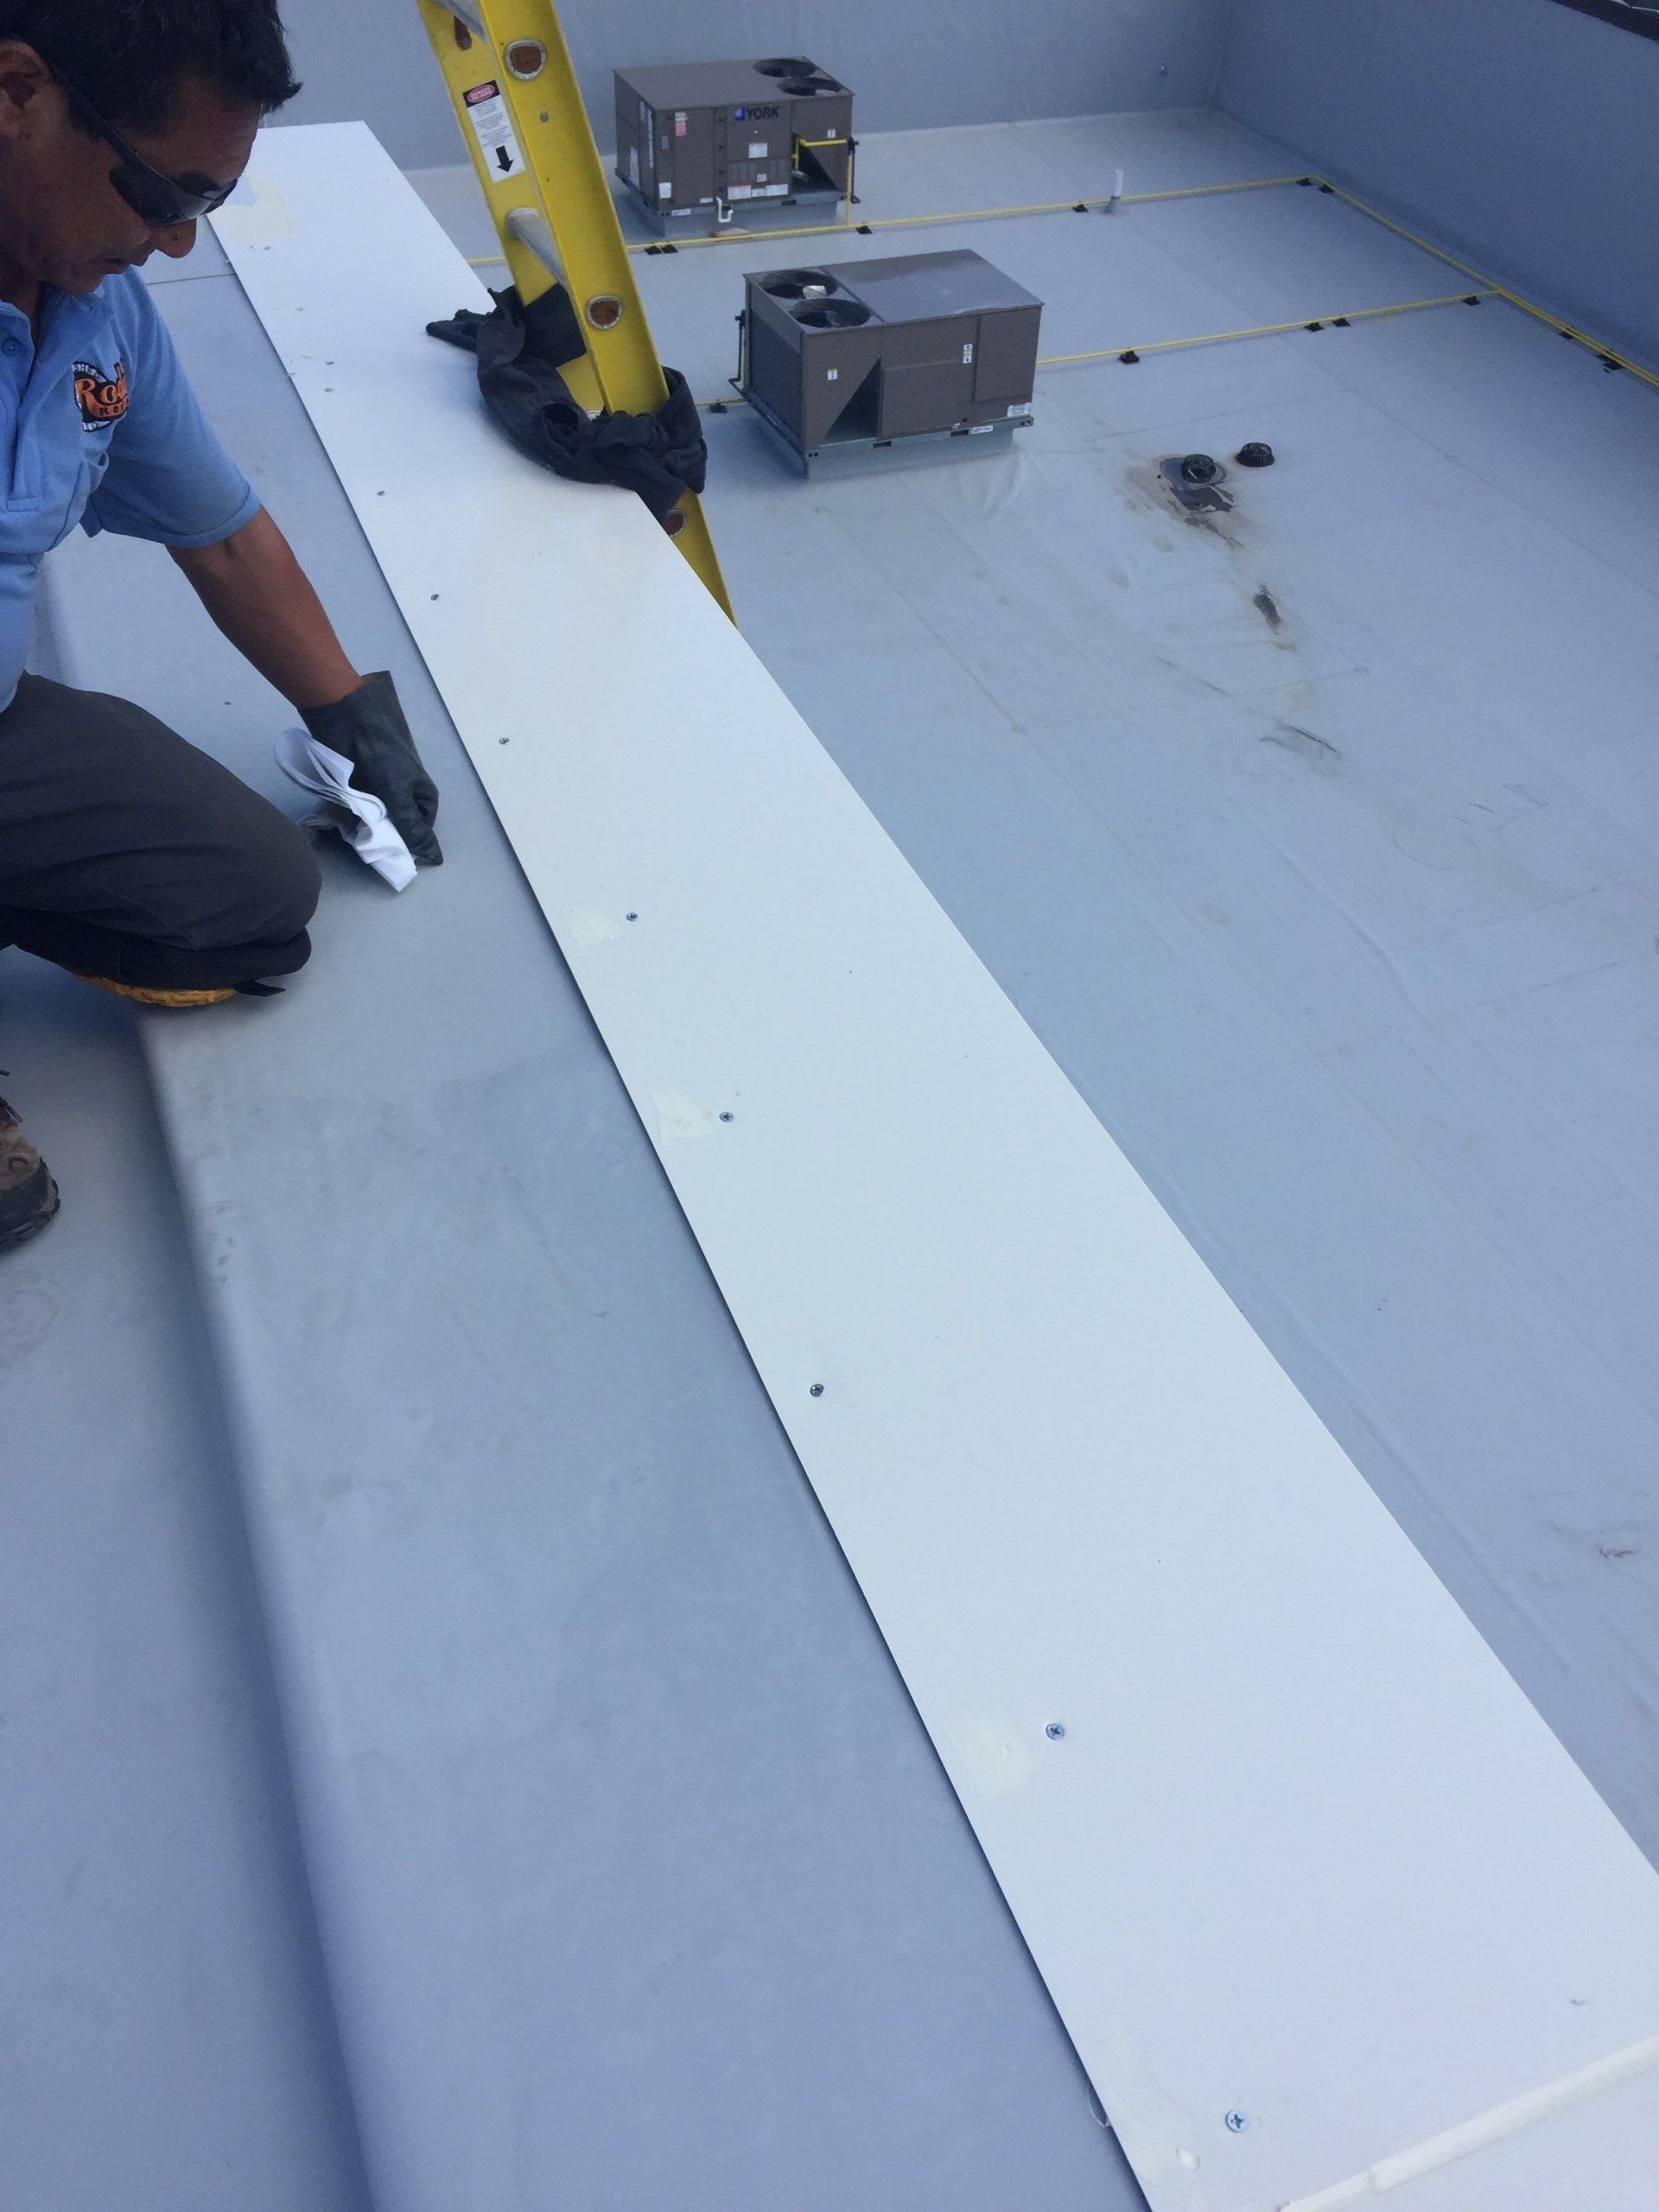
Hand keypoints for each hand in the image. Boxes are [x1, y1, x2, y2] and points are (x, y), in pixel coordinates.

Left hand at [299, 673, 442, 865]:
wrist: (345, 717)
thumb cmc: (378, 753)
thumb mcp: (398, 791)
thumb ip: (412, 825)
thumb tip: (436, 857)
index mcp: (421, 795)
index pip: (418, 832)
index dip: (404, 842)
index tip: (386, 850)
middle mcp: (402, 793)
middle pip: (394, 825)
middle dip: (380, 833)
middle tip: (364, 838)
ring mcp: (379, 788)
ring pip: (373, 818)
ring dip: (361, 823)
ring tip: (348, 825)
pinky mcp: (356, 783)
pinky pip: (354, 806)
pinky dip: (346, 811)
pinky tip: (338, 814)